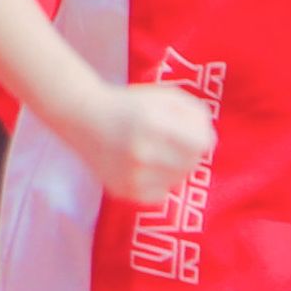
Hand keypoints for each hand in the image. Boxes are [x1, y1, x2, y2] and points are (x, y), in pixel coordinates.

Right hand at [78, 71, 218, 205]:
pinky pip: (160, 193)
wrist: (81, 117)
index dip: (200, 137)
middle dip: (187, 151)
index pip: (202, 143)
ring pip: (177, 179)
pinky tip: (144, 167)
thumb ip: (195, 114)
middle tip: (169, 141)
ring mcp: (131, 174)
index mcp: (154, 125)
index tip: (189, 132)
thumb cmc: (129, 104)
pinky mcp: (123, 190)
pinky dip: (158, 182)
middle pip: (191, 162)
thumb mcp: (164, 96)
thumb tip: (210, 141)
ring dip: (173, 167)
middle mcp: (142, 152)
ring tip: (155, 153)